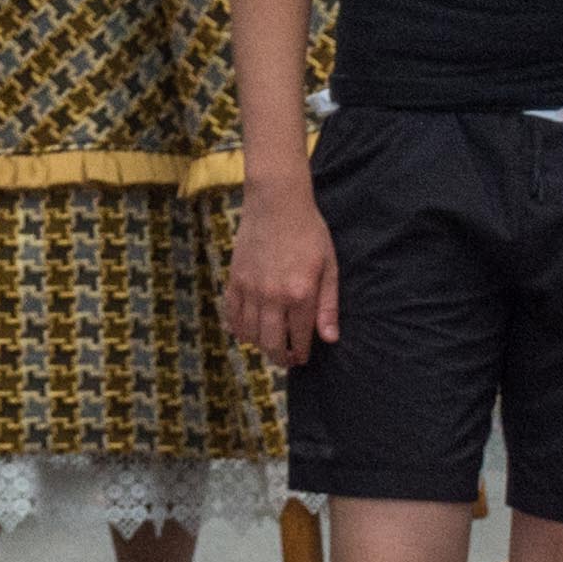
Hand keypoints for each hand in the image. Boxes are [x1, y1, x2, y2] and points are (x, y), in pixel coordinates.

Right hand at [219, 176, 339, 369]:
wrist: (276, 202)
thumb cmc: (309, 232)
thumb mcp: (329, 266)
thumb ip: (328, 305)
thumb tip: (330, 339)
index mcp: (300, 294)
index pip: (300, 338)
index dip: (301, 352)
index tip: (302, 357)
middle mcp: (272, 296)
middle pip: (271, 343)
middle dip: (279, 357)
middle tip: (286, 359)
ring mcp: (250, 289)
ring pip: (250, 333)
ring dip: (260, 344)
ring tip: (269, 344)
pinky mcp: (235, 280)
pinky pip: (232, 315)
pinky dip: (237, 328)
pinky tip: (246, 330)